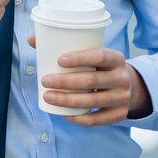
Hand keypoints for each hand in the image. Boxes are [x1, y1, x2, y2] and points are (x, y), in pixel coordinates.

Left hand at [26, 33, 151, 123]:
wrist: (126, 85)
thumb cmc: (99, 66)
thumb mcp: (91, 53)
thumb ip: (63, 44)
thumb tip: (31, 39)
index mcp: (116, 58)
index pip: (100, 56)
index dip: (80, 58)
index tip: (58, 60)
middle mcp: (123, 78)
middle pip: (92, 80)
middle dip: (65, 82)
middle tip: (45, 81)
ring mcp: (123, 98)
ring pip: (92, 101)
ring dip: (67, 100)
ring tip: (47, 97)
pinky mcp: (119, 114)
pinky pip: (97, 119)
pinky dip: (79, 117)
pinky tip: (64, 113)